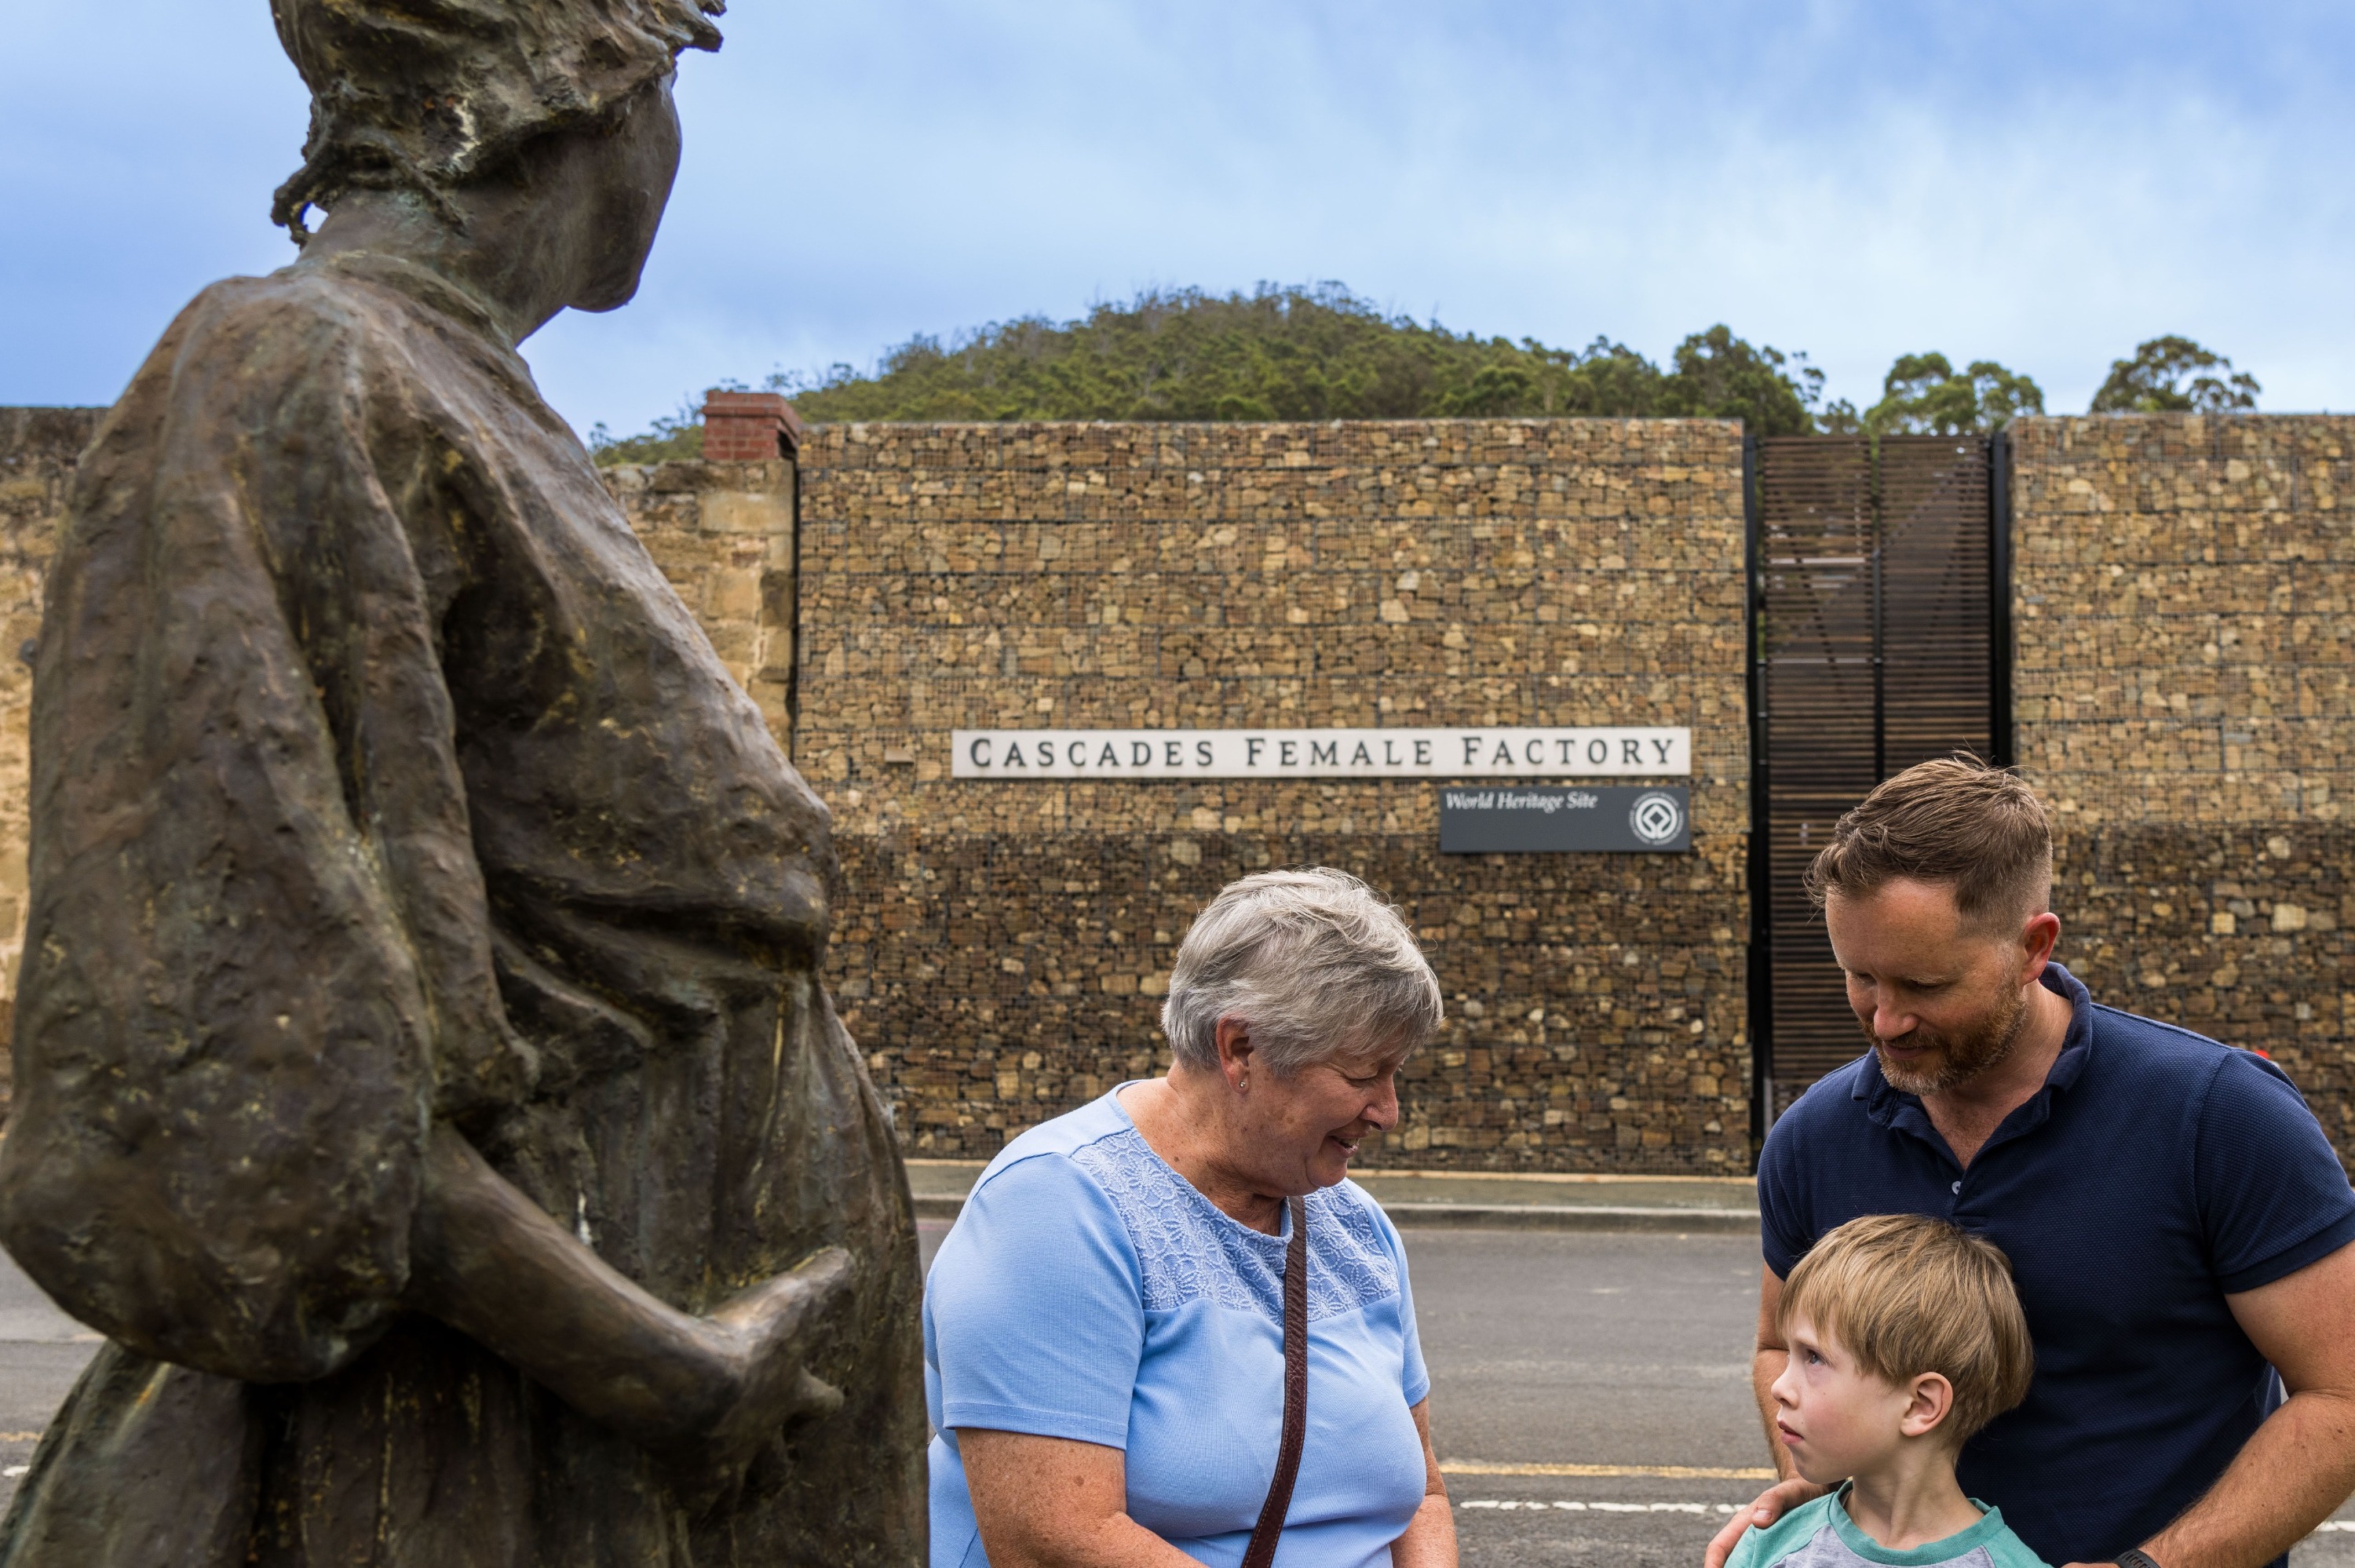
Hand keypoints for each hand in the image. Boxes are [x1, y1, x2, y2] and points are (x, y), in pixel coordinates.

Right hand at [1704, 1477, 1828, 1567]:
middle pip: (1731, 1563)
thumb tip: (1759, 1520)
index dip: (1712, 1564)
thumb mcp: (1789, 1492)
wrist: (1815, 1490)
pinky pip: (1766, 1567)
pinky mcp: (1775, 1555)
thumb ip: (1774, 1501)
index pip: (1719, 1547)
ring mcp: (1762, 1549)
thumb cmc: (1799, 1489)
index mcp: (1743, 1524)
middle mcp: (1748, 1539)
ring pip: (1748, 1566)